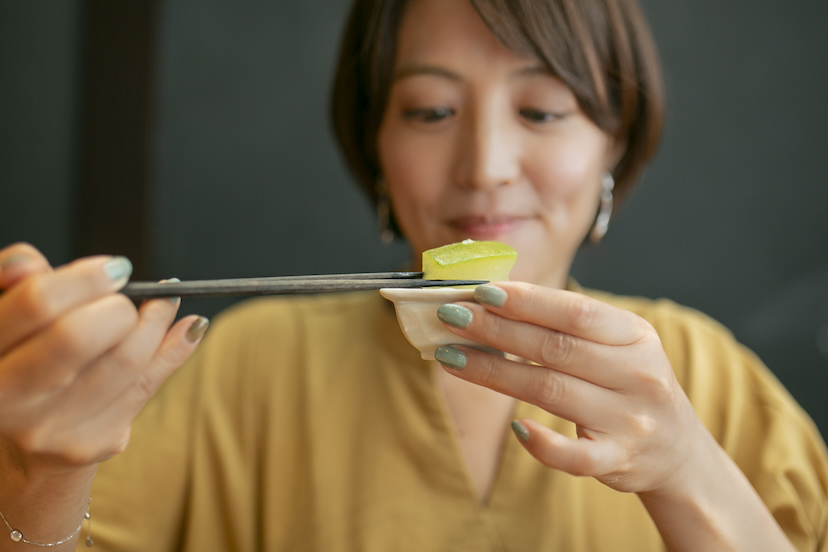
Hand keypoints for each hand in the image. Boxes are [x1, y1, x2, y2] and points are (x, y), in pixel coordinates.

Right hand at [0, 243, 206, 469]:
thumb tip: (30, 263)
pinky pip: (148, 384)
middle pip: (79, 335)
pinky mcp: (90, 443)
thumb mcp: (8, 320)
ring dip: (157, 320)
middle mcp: (6, 396)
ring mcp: (48, 426)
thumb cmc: (20, 360)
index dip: (84, 279)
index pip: (37, 303)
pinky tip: (189, 328)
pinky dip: (176, 347)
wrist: (22, 439)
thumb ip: (16, 286)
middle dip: (118, 306)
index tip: (113, 269)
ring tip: (165, 303)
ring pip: (126, 359)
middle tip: (128, 296)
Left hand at [433, 281, 706, 494]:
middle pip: (554, 348)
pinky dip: (544, 445)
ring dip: (494, 373)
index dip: (525, 300)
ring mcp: (629, 419)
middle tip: (450, 318)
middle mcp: (636, 373)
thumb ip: (567, 325)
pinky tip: (515, 428)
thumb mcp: (617, 344)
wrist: (678, 449)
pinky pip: (576, 455)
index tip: (480, 291)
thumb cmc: (628, 383)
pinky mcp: (619, 459)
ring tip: (450, 357)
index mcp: (634, 335)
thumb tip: (492, 300)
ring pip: (551, 391)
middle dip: (496, 330)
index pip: (574, 311)